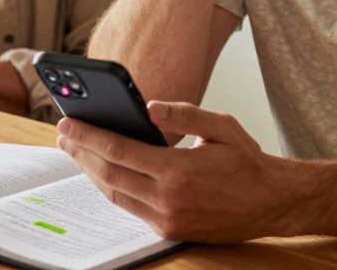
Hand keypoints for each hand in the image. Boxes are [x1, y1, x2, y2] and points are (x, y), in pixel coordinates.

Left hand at [57, 100, 289, 242]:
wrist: (271, 203)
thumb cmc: (248, 162)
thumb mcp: (221, 127)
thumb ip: (183, 114)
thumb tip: (149, 106)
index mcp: (178, 171)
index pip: (120, 151)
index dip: (89, 136)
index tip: (68, 123)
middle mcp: (168, 199)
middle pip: (109, 174)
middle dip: (82, 153)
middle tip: (64, 135)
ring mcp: (167, 218)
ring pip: (116, 194)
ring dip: (91, 172)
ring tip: (76, 151)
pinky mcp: (169, 230)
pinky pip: (131, 208)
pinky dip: (113, 188)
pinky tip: (103, 172)